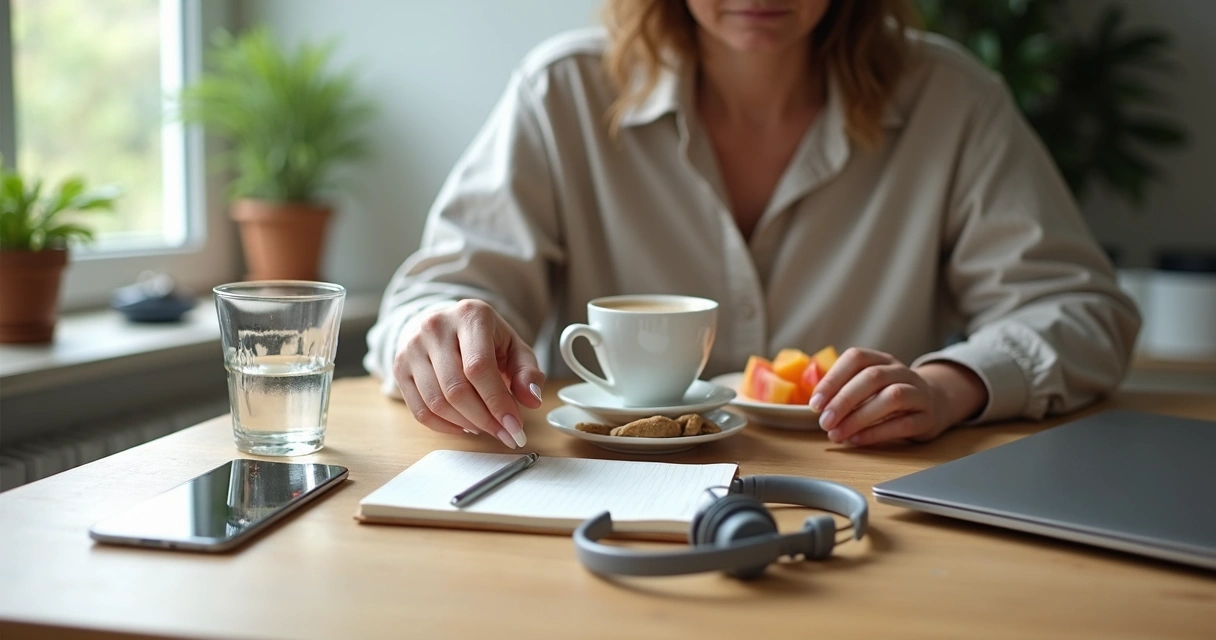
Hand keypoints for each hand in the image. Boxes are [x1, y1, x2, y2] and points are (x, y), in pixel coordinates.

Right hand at [393, 299, 544, 448]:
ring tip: (486, 427)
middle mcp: (436, 327)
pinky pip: (420, 410)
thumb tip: (532, 400)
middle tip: (504, 434)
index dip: (497, 402)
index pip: (479, 367)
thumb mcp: (513, 346)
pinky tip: (464, 426)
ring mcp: (412, 347)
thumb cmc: (483, 339)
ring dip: (466, 424)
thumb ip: (528, 371)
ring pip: (437, 402)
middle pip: (456, 389)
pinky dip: (445, 427)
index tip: (515, 426)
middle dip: (484, 419)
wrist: (443, 323)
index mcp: (470, 315)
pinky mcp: (399, 368)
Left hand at [809, 348, 986, 445]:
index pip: (856, 358)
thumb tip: (817, 407)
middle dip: (844, 400)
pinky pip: (904, 423)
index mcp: (881, 359)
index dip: (833, 379)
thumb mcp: (868, 385)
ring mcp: (918, 392)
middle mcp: (901, 371)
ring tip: (837, 434)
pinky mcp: (927, 417)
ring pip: (892, 397)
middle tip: (824, 422)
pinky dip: (877, 433)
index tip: (815, 403)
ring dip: (859, 417)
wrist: (935, 403)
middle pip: (872, 377)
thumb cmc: (889, 394)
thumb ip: (845, 391)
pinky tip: (857, 440)